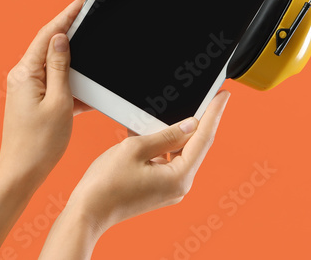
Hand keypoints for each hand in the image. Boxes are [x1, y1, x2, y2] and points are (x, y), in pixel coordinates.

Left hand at [0, 0, 88, 185]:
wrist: (23, 172)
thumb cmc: (40, 143)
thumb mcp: (59, 100)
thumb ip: (61, 66)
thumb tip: (62, 38)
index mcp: (26, 73)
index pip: (48, 34)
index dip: (67, 15)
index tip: (82, 1)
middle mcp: (23, 77)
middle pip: (50, 46)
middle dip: (72, 31)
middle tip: (91, 17)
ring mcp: (28, 89)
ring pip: (56, 64)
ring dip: (75, 60)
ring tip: (94, 50)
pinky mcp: (34, 100)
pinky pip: (57, 82)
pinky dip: (73, 82)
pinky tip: (88, 89)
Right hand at [64, 90, 230, 234]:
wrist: (86, 213)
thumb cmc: (105, 185)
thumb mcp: (136, 149)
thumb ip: (167, 134)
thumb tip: (191, 124)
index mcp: (179, 177)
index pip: (204, 138)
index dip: (214, 113)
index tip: (224, 95)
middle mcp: (180, 186)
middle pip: (195, 145)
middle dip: (196, 121)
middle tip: (202, 98)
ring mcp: (170, 189)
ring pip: (181, 152)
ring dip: (174, 134)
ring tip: (164, 116)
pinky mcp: (160, 189)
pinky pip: (169, 161)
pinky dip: (163, 146)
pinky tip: (151, 134)